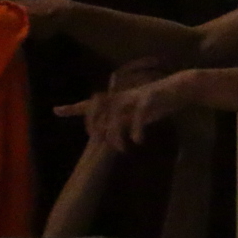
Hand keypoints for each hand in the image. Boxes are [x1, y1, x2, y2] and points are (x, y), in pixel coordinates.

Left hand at [57, 69, 198, 152]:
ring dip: (116, 135)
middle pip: (98, 110)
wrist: (182, 88)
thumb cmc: (159, 102)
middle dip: (96, 128)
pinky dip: (136, 129)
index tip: (56, 111)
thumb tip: (111, 137)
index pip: (91, 103)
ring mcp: (134, 96)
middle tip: (100, 144)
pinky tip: (138, 140)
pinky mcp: (148, 99)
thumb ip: (123, 122)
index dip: (73, 108)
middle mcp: (122, 95)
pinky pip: (137, 116)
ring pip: (115, 115)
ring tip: (123, 149)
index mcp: (117, 98)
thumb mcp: (137, 114)